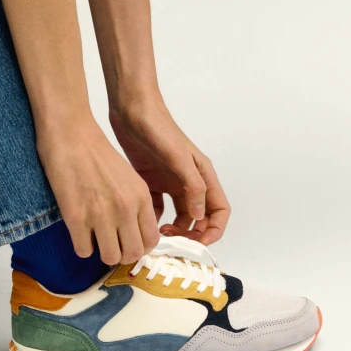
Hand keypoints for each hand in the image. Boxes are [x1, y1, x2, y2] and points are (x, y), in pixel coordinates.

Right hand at [35, 114, 160, 264]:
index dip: (140, 246)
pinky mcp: (76, 218)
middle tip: (111, 243)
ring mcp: (101, 215)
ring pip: (110, 258)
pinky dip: (82, 246)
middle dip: (122, 253)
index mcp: (141, 197)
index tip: (129, 241)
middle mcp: (125, 209)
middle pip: (133, 254)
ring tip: (94, 238)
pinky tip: (79, 231)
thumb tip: (134, 233)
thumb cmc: (98, 153)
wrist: (71, 136)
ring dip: (102, 252)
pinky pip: (84, 251)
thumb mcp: (128, 177)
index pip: (151, 240)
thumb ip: (135, 204)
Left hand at [109, 96, 230, 245]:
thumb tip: (200, 216)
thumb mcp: (178, 156)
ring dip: (174, 229)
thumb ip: (192, 186)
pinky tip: (144, 221)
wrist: (131, 107)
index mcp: (202, 175)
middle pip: (200, 218)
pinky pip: (158, 207)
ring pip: (179, 215)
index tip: (199, 243)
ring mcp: (170, 181)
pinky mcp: (152, 180)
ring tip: (158, 235)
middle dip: (192, 234)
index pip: (219, 210)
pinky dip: (154, 219)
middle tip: (175, 242)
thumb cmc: (157, 126)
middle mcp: (189, 180)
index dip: (214, 230)